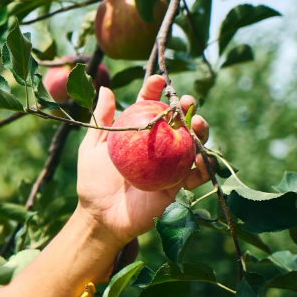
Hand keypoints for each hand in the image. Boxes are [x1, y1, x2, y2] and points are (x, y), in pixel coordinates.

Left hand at [76, 75, 210, 246]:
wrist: (99, 216)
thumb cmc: (93, 182)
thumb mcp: (93, 148)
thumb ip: (101, 120)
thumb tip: (105, 88)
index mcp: (140, 134)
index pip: (151, 106)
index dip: (155, 91)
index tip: (157, 80)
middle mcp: (159, 147)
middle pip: (179, 122)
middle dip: (186, 108)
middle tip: (185, 100)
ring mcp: (171, 166)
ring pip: (193, 144)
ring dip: (200, 131)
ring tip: (198, 122)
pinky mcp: (177, 187)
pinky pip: (196, 175)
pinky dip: (204, 166)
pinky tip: (201, 157)